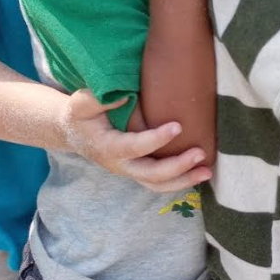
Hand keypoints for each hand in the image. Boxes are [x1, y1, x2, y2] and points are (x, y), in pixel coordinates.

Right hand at [62, 88, 210, 190]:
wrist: (72, 133)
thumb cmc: (80, 115)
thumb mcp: (82, 103)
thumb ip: (99, 98)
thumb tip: (128, 95)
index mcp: (107, 147)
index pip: (134, 147)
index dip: (156, 140)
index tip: (177, 126)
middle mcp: (119, 165)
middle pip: (150, 175)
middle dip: (177, 167)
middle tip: (200, 153)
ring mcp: (129, 172)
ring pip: (157, 184)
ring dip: (184, 180)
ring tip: (207, 171)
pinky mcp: (137, 172)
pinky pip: (160, 182)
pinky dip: (180, 181)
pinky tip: (199, 172)